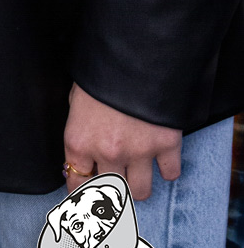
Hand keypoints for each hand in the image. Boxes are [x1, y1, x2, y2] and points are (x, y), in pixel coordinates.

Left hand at [63, 82, 181, 201]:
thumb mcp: (77, 99)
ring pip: (140, 192)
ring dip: (139, 185)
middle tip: (116, 176)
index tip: (86, 189)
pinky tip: (162, 160)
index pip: (76, 183)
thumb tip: (82, 148)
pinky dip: (168, 169)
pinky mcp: (165, 145)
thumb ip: (80, 127)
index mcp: (79, 141)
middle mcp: (107, 153)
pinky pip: (170, 174)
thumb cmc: (100, 72)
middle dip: (112, 185)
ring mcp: (138, 152)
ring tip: (138, 172)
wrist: (134, 56)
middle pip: (110, 192)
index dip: (81, 188)